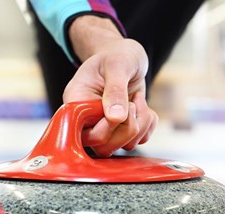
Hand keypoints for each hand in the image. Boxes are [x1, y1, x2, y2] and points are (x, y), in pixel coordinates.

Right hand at [62, 16, 157, 156]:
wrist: (127, 56)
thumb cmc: (117, 55)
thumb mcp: (117, 65)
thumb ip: (115, 90)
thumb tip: (115, 118)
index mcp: (76, 102)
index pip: (83, 133)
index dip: (107, 126)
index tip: (123, 105)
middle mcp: (87, 120)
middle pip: (103, 147)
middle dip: (128, 127)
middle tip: (133, 103)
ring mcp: (105, 128)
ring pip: (124, 146)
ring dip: (141, 123)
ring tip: (137, 99)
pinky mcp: (122, 131)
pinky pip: (140, 140)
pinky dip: (148, 124)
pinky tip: (142, 105)